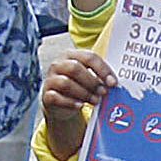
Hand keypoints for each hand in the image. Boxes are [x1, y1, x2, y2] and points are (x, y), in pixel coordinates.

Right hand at [39, 46, 113, 160]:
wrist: (60, 103)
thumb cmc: (78, 87)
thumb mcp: (88, 79)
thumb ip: (99, 78)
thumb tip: (114, 84)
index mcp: (71, 55)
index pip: (89, 57)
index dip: (102, 70)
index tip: (113, 83)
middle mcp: (58, 64)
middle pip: (75, 69)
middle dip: (92, 81)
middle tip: (103, 92)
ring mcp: (50, 79)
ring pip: (66, 83)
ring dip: (83, 93)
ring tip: (95, 101)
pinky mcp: (46, 95)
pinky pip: (56, 97)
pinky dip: (70, 102)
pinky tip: (80, 105)